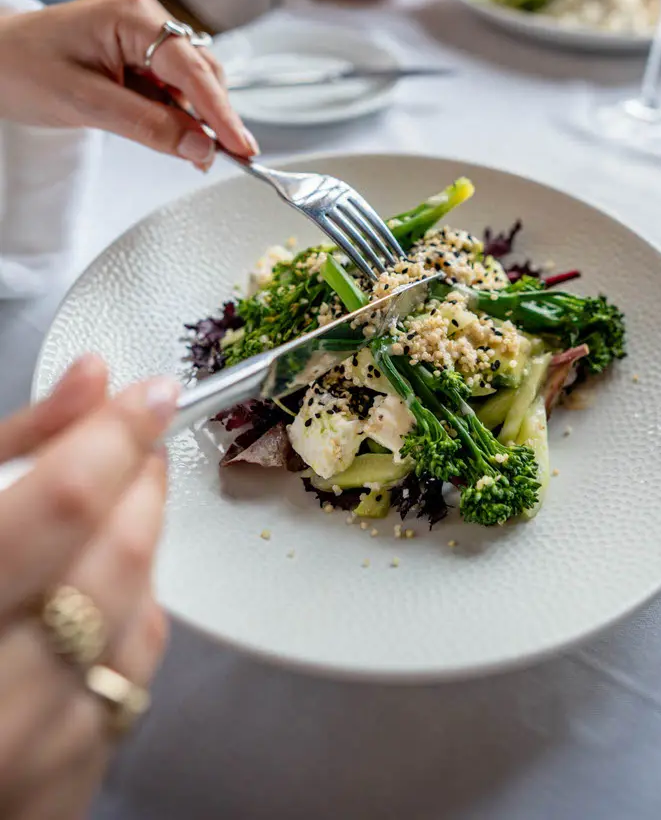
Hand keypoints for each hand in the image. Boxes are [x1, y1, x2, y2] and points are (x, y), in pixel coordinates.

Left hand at [0, 0, 257, 169]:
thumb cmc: (18, 68)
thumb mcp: (83, 103)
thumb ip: (147, 126)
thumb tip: (200, 148)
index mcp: (132, 17)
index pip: (192, 69)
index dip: (221, 112)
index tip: (243, 148)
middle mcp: (145, 20)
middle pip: (201, 72)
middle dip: (214, 116)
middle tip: (222, 160)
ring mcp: (142, 37)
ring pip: (190, 83)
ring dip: (197, 120)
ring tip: (196, 156)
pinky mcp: (136, 57)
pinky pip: (170, 89)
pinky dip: (177, 116)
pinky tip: (177, 139)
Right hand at [0, 356, 176, 819]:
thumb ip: (14, 442)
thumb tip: (93, 375)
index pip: (65, 501)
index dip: (118, 435)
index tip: (154, 394)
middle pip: (115, 558)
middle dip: (140, 484)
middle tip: (138, 448)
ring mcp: (31, 750)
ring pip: (135, 619)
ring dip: (141, 547)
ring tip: (120, 507)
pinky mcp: (58, 790)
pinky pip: (130, 682)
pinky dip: (127, 620)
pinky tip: (102, 590)